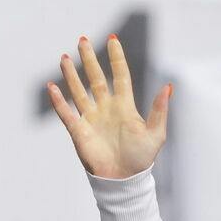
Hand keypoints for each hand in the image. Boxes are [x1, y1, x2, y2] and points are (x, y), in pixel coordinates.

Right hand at [46, 34, 169, 179]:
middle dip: (89, 60)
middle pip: (96, 79)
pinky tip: (52, 87)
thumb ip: (159, 110)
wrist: (125, 180)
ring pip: (79, 92)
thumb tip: (169, 87)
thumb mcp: (156, 134)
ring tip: (65, 57)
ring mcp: (91, 119)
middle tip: (82, 40)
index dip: (116, 58)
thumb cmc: (141, 158)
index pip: (120, 75)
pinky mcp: (79, 132)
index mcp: (125, 106)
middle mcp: (106, 108)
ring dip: (71, 75)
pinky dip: (59, 101)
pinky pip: (66, 113)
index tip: (112, 39)